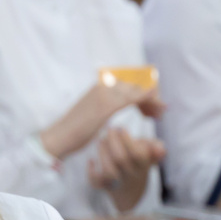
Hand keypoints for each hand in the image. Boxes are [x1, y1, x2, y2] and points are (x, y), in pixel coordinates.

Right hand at [41, 81, 163, 160]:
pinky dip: (146, 99)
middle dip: (152, 96)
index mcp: (100, 85)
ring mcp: (105, 94)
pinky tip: (156, 106)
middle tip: (160, 111)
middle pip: (136, 85)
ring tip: (159, 114)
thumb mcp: (94, 110)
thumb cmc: (76, 128)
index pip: (130, 82)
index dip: (146, 91)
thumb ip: (107, 104)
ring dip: (152, 101)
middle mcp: (103, 85)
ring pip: (137, 91)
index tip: (153, 105)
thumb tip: (121, 103)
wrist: (60, 137)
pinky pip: (132, 99)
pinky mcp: (107, 106)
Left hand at [86, 127, 165, 211]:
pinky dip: (91, 173)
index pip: (137, 153)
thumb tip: (160, 147)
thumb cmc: (138, 163)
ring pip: (108, 171)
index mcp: (143, 164)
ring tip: (100, 141)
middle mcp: (131, 174)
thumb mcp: (150, 154)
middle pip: (120, 159)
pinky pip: (96, 183)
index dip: (128, 140)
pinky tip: (91, 161)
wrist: (131, 191)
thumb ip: (155, 147)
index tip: (121, 128)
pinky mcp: (105, 187)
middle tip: (109, 130)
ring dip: (102, 154)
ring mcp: (118, 181)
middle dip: (112, 141)